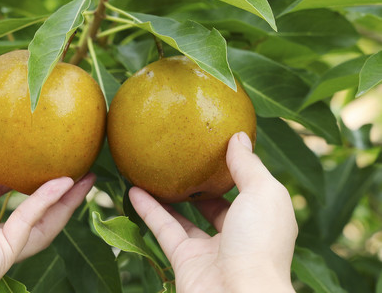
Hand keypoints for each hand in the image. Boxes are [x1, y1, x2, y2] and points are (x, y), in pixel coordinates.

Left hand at [0, 92, 94, 292]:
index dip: (7, 170)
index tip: (26, 149)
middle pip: (21, 208)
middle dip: (48, 188)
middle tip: (69, 163)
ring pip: (40, 222)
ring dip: (65, 200)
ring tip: (89, 176)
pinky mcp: (5, 256)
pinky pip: (34, 225)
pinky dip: (51, 203)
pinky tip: (68, 181)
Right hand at [130, 132, 297, 292]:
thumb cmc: (259, 244)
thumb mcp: (264, 193)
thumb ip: (249, 165)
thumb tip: (238, 136)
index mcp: (263, 219)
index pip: (249, 190)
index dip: (236, 170)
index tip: (217, 147)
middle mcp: (238, 235)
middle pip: (217, 206)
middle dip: (202, 186)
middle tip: (184, 160)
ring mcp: (210, 250)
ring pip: (186, 218)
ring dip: (169, 196)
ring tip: (153, 172)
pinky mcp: (184, 260)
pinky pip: (163, 229)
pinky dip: (148, 209)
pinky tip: (134, 189)